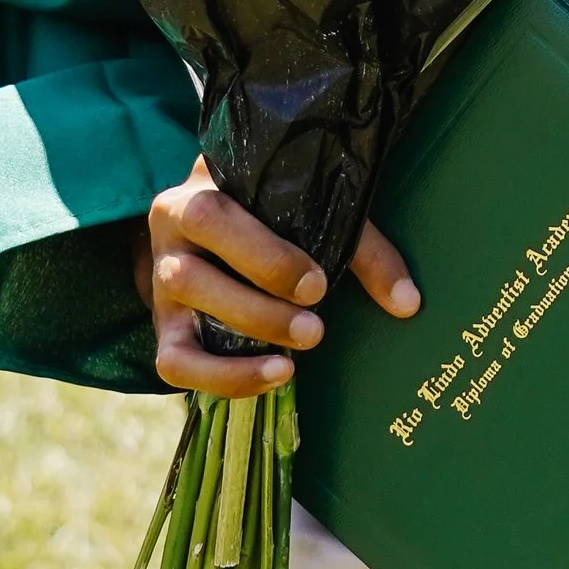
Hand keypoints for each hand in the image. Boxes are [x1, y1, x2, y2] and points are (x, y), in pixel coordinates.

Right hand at [132, 158, 419, 397]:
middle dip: (257, 310)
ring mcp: (160, 284)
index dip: (263, 257)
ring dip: (239, 351)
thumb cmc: (280, 201)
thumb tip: (408, 303)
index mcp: (197, 190)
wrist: (235, 203)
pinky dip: (223, 379)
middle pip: (190, 276)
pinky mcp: (165, 326)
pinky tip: (274, 377)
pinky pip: (175, 365)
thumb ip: (362, 249)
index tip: (318, 284)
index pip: (212, 219)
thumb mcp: (317, 207)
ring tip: (293, 361)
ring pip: (180, 329)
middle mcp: (168, 235)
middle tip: (314, 329)